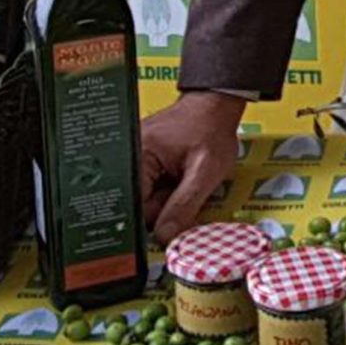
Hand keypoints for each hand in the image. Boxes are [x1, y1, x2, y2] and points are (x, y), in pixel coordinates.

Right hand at [138, 89, 245, 236]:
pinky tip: (181, 179)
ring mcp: (136, 160)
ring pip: (147, 200)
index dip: (151, 220)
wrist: (216, 106)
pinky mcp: (145, 164)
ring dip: (168, 200)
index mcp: (136, 155)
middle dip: (164, 208)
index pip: (132, 205)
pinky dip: (169, 191)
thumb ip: (184, 206)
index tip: (168, 230)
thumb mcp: (205, 172)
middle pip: (138, 205)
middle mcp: (129, 157)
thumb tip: (163, 237)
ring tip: (186, 180)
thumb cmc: (212, 130)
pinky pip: (152, 190)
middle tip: (187, 190)